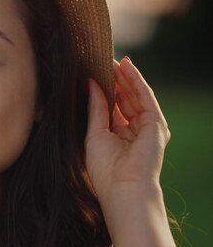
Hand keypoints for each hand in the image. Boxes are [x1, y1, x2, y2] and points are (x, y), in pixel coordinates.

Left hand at [85, 56, 170, 203]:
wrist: (123, 188)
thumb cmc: (104, 169)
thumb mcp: (94, 133)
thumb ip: (95, 108)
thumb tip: (89, 83)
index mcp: (116, 135)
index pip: (111, 106)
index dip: (103, 88)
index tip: (91, 70)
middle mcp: (132, 130)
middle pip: (123, 98)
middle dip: (113, 79)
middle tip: (100, 58)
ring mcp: (146, 127)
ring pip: (134, 95)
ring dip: (124, 76)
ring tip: (111, 58)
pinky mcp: (156, 125)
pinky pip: (145, 97)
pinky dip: (136, 80)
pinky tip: (126, 66)